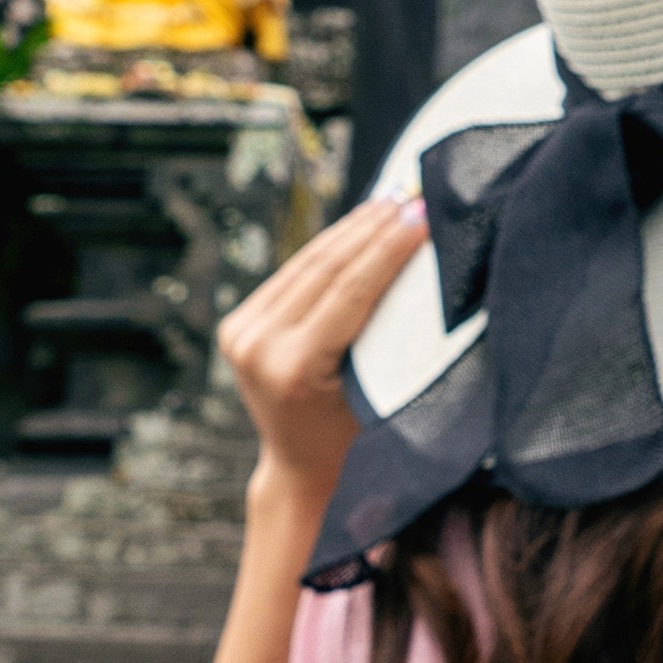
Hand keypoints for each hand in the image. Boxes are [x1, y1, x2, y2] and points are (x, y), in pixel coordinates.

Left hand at [216, 191, 427, 524]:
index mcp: (294, 369)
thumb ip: (391, 335)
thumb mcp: (380, 389)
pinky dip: (328, 249)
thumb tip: (426, 262)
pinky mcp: (236, 326)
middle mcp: (257, 348)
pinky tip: (359, 225)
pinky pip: (291, 276)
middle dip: (374, 229)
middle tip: (413, 195)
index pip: (350, 291)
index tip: (423, 214)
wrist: (301, 468)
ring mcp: (240, 335)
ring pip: (306, 265)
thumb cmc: (359, 439)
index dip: (389, 248)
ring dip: (352, 229)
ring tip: (391, 201)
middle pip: (325, 270)